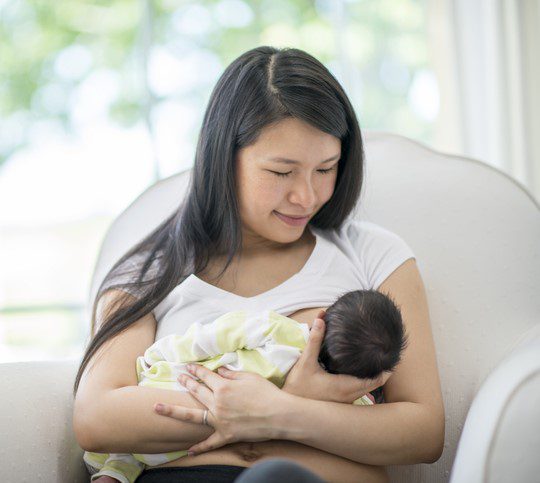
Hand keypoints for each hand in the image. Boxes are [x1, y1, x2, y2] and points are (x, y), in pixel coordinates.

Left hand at [153, 363, 286, 454]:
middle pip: (196, 392)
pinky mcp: (226, 435)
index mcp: (223, 387)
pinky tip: (188, 450)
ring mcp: (220, 420)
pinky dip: (199, 447)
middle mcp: (217, 403)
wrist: (279, 415)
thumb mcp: (249, 377)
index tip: (189, 366)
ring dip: (175, 411)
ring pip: (193, 415)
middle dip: (185, 383)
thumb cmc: (267, 393)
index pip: (205, 376)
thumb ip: (231, 374)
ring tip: (158, 407)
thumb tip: (219, 370)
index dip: (196, 370)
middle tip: (177, 377)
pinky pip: (210, 442)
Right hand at [282, 310, 392, 403]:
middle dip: (381, 371)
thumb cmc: (297, 387)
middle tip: (386, 353)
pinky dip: (363, 382)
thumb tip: (321, 319)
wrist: (288, 411)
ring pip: (366, 389)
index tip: (391, 356)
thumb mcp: (305, 362)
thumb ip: (314, 340)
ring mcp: (345, 403)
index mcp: (345, 387)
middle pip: (374, 384)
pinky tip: (358, 372)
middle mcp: (348, 397)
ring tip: (376, 360)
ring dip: (372, 377)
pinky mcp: (339, 404)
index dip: (385, 369)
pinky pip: (358, 392)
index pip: (375, 380)